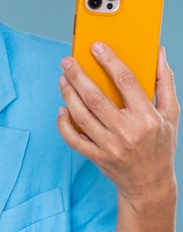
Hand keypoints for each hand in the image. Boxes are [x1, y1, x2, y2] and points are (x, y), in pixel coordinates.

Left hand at [57, 43, 178, 205]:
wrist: (150, 184)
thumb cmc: (160, 145)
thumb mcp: (170, 114)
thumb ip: (164, 81)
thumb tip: (157, 52)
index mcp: (147, 117)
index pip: (126, 82)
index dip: (109, 61)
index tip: (96, 46)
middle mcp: (127, 132)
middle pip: (96, 98)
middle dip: (78, 76)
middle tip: (67, 61)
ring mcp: (110, 146)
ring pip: (82, 116)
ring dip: (68, 95)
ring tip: (63, 79)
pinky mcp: (97, 157)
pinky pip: (74, 139)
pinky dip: (64, 124)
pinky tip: (61, 108)